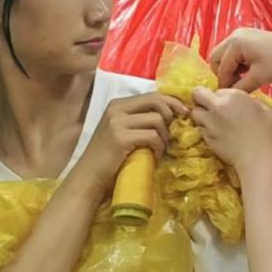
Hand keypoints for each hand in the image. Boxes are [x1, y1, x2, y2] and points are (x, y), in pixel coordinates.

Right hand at [68, 92, 186, 194]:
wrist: (88, 177)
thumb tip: (172, 114)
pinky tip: (155, 156)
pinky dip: (159, 147)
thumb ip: (140, 119)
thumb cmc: (108, 156)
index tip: (184, 113)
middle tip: (174, 131)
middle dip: (171, 113)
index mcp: (117, 104)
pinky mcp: (120, 138)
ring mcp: (117, 122)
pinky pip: (152, 136)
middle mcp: (116, 108)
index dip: (172, 102)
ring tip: (160, 148)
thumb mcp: (122, 131)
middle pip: (156, 100)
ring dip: (164, 136)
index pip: (152, 95)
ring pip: (157, 119)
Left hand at [191, 87, 271, 170]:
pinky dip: (205, 129)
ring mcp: (209, 123)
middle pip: (196, 95)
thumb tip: (242, 101)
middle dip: (201, 99)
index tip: (227, 103)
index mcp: (232, 96)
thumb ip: (249, 99)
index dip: (221, 96)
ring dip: (202, 115)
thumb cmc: (267, 131)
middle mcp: (216, 107)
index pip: (216, 89)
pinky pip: (200, 129)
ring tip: (213, 121)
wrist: (258, 157)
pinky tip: (217, 134)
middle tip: (210, 106)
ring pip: (195, 113)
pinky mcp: (206, 138)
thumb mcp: (264, 107)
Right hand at [210, 28, 271, 91]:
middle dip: (223, 74)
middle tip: (236, 85)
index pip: (221, 68)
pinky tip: (247, 70)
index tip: (231, 96)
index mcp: (236, 43)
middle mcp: (234, 35)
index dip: (225, 84)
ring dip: (229, 68)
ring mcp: (239, 34)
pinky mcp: (245, 37)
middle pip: (215, 58)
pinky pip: (231, 52)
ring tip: (243, 78)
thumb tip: (226, 95)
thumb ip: (240, 88)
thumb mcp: (259, 78)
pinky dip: (235, 63)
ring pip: (223, 55)